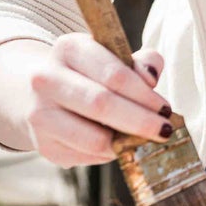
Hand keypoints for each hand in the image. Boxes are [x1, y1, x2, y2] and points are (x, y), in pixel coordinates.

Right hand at [26, 33, 170, 167]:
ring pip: (94, 138)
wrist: (45, 97)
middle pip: (102, 104)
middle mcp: (46, 79)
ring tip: (144, 140)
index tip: (165, 109)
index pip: (114, 74)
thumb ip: (140, 63)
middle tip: (164, 131)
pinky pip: (88, 156)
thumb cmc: (92, 77)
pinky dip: (110, 154)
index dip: (144, 95)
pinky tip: (118, 146)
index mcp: (69, 49)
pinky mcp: (44, 145)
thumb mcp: (115, 60)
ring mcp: (40, 114)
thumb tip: (151, 74)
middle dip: (141, 121)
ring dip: (127, 143)